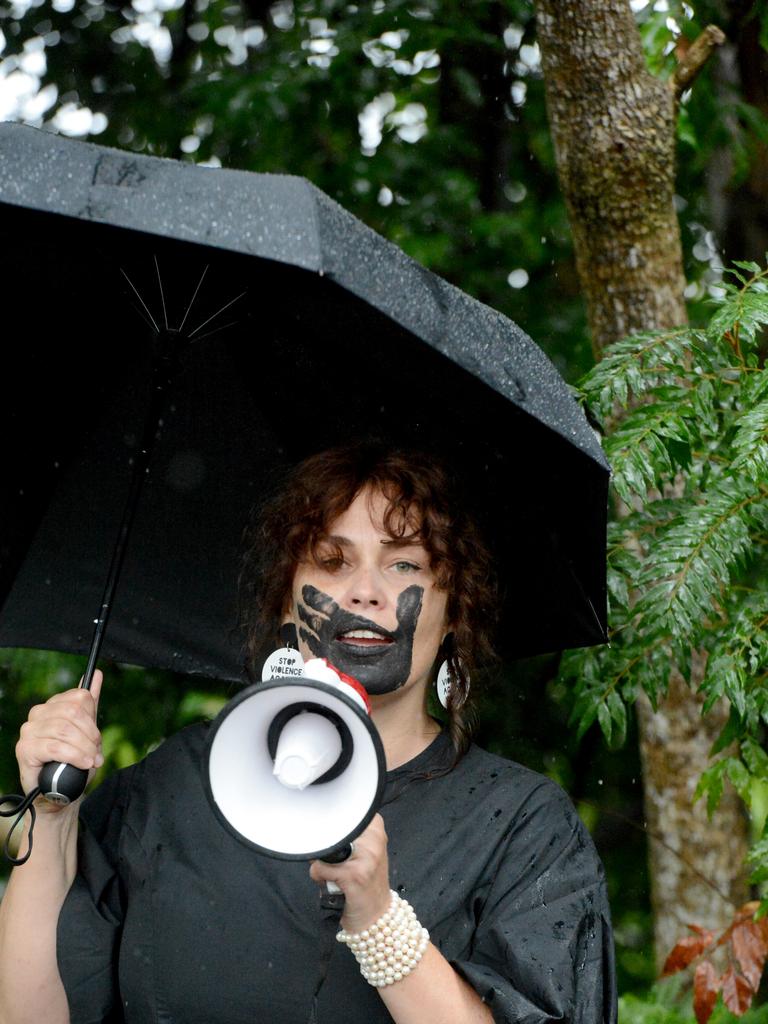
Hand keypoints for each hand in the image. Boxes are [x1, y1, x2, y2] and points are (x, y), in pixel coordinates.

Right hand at [16, 671, 103, 810]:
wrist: (59, 793)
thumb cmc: (71, 763)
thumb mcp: (86, 732)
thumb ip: (89, 706)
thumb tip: (97, 674)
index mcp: (53, 706)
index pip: (80, 697)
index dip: (92, 719)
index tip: (96, 739)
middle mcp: (38, 713)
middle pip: (73, 712)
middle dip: (90, 735)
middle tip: (96, 754)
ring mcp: (29, 730)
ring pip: (65, 730)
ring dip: (84, 748)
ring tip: (91, 761)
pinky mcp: (24, 748)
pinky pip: (55, 746)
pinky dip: (74, 755)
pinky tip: (83, 763)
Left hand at [309, 814, 391, 931]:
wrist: (377, 915)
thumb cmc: (367, 881)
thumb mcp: (367, 851)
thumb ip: (350, 835)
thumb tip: (318, 829)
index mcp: (376, 830)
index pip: (344, 812)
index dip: (333, 824)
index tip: (335, 838)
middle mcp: (373, 841)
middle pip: (331, 830)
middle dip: (326, 845)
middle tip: (335, 860)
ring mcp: (365, 858)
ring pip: (325, 849)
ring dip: (321, 861)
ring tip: (334, 872)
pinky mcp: (352, 876)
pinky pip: (319, 868)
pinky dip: (318, 876)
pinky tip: (330, 883)